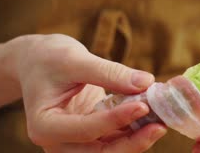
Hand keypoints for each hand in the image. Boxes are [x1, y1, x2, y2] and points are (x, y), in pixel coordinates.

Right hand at [5, 34, 166, 151]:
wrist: (38, 61)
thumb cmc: (49, 58)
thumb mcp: (75, 59)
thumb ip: (109, 72)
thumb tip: (146, 83)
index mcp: (44, 126)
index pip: (85, 130)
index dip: (116, 120)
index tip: (143, 105)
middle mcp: (58, 142)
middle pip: (99, 152)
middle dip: (132, 142)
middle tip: (160, 124)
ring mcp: (74, 142)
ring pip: (111, 150)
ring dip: (137, 138)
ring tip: (161, 120)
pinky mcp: (91, 135)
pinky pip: (115, 139)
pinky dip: (134, 130)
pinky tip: (153, 116)